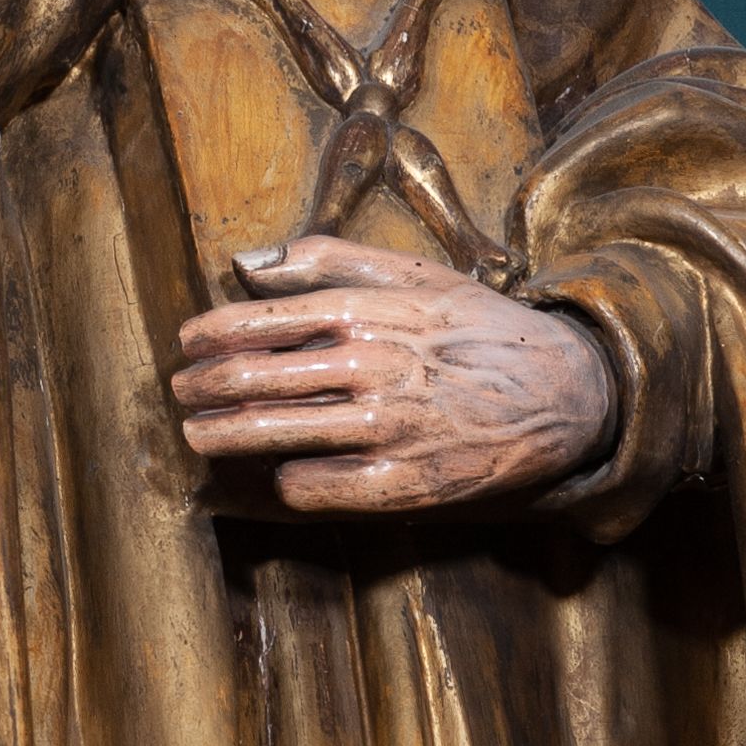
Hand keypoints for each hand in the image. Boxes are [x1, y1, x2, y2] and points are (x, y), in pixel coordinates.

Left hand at [169, 236, 613, 512]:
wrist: (563, 393)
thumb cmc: (479, 328)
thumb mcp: (415, 272)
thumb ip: (329, 258)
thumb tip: (249, 260)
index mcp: (369, 311)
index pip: (262, 320)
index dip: (211, 334)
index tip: (187, 344)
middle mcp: (371, 367)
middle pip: (255, 381)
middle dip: (203, 388)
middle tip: (181, 394)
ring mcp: (386, 429)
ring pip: (273, 436)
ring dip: (222, 437)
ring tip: (199, 436)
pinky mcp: (402, 484)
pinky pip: (315, 488)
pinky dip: (287, 480)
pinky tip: (283, 471)